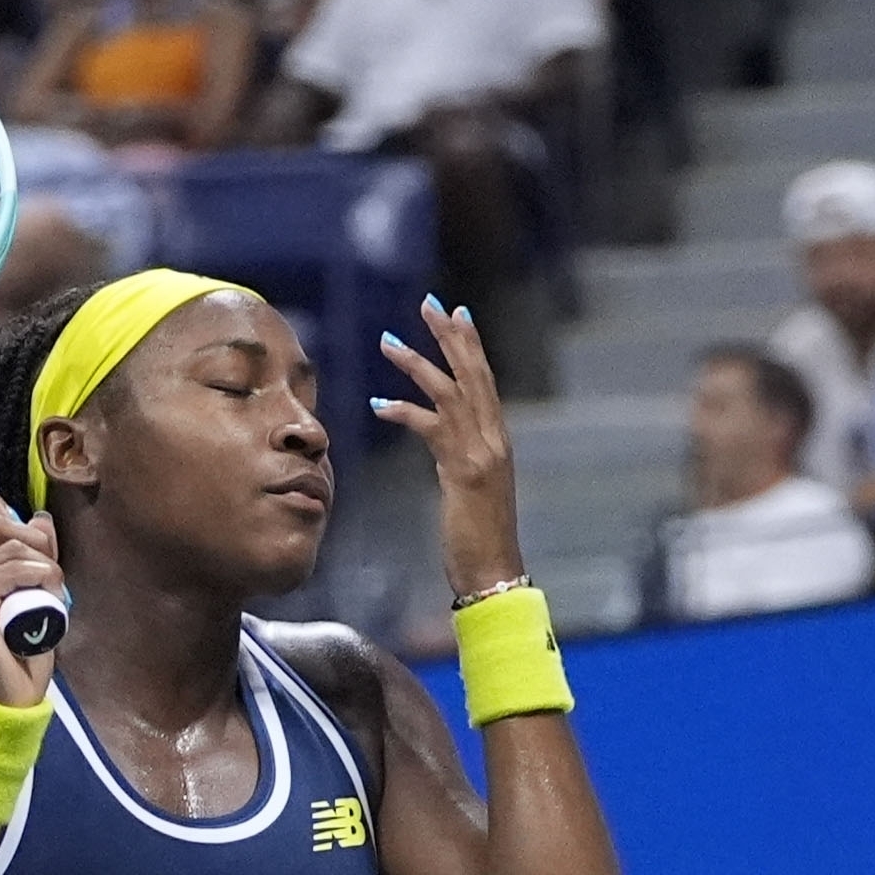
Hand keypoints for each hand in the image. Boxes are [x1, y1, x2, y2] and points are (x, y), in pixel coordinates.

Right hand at [0, 496, 61, 707]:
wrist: (5, 701)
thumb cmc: (13, 653)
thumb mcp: (26, 592)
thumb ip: (29, 555)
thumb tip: (40, 518)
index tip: (25, 531)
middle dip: (33, 539)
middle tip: (50, 571)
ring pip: (7, 546)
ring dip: (44, 564)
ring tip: (54, 590)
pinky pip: (10, 571)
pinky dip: (40, 576)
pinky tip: (50, 594)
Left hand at [371, 298, 523, 596]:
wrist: (494, 571)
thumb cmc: (479, 538)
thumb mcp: (471, 489)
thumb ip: (461, 460)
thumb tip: (447, 448)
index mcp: (498, 440)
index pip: (484, 381)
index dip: (470, 346)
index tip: (456, 314)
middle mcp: (494, 439)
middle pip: (472, 374)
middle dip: (450, 336)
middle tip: (429, 304)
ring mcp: (481, 452)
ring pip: (449, 392)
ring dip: (416, 364)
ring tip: (387, 342)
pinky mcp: (462, 469)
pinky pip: (429, 428)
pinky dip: (403, 411)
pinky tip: (377, 404)